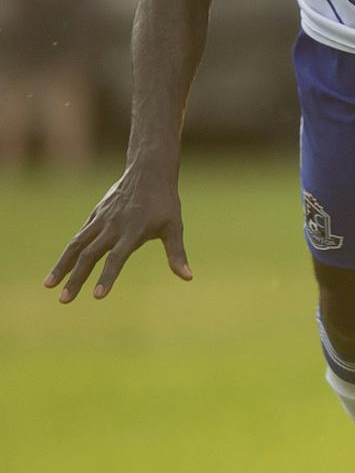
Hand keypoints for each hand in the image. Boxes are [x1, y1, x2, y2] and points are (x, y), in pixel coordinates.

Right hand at [45, 163, 191, 301]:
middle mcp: (112, 227)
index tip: (97, 296)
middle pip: (89, 256)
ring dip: (62, 266)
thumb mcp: (174, 227)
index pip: (116, 258)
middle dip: (75, 279)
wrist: (148, 172)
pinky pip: (79, 236)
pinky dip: (69, 252)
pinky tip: (62, 267)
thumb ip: (177, 254)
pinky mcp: (95, 215)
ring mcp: (100, 220)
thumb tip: (188, 277)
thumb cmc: (164, 203)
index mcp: (132, 232)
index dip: (107, 277)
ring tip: (49, 285)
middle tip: (64, 300)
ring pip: (76, 245)